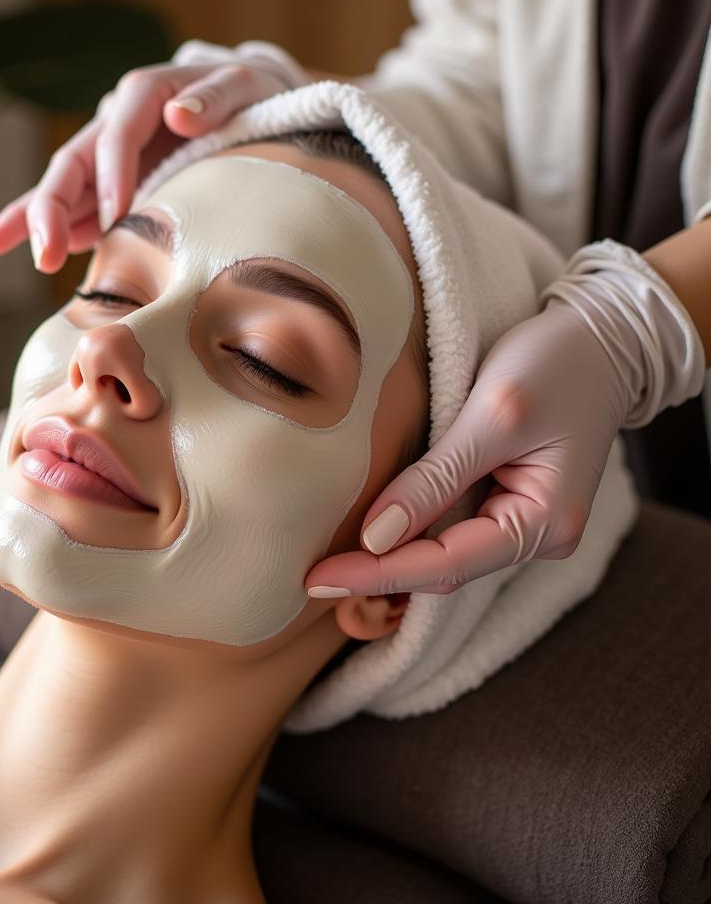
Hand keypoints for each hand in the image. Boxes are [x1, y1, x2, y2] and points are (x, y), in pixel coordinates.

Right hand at [0, 55, 296, 272]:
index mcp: (145, 93)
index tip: (119, 216)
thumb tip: (179, 115)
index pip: (118, 133)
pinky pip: (72, 207)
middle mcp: (116, 122)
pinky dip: (44, 226)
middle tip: (46, 251)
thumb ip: (216, 96)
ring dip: (33, 219)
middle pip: (72, 161)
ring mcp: (107, 156)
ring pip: (60, 186)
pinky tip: (12, 246)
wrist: (252, 104)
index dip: (114, 174)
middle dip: (54, 207)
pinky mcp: (109, 184)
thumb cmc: (252, 95)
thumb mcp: (245, 86)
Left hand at [305, 298, 634, 596]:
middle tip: (311, 575)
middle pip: (443, 569)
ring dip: (390, 556)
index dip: (377, 574)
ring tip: (330, 559)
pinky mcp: (507, 501)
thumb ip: (436, 479)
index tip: (319, 577)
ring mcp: (524, 522)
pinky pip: (452, 528)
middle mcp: (538, 536)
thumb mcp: (491, 415)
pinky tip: (370, 531)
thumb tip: (376, 537)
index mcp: (545, 524)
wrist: (603, 339)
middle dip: (378, 572)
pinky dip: (411, 530)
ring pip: (445, 553)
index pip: (445, 565)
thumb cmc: (557, 365)